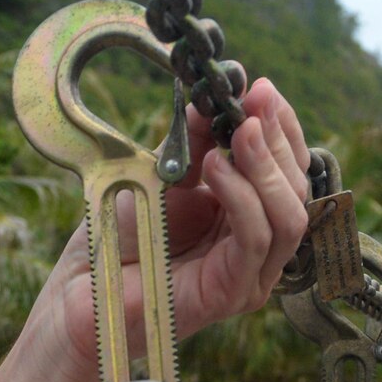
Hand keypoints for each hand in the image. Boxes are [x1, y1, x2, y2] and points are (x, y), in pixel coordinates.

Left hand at [43, 78, 311, 379]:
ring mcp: (251, 273)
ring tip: (238, 133)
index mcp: (250, 215)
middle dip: (277, 139)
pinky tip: (215, 168)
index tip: (261, 89)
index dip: (282, 126)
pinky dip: (242, 198)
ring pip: (289, 214)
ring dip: (266, 166)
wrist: (84, 285)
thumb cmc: (121, 235)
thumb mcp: (165, 173)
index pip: (290, 167)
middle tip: (253, 104)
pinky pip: (257, 238)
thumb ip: (195, 140)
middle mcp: (259, 246)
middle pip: (297, 188)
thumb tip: (218, 96)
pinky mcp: (233, 292)